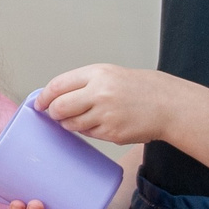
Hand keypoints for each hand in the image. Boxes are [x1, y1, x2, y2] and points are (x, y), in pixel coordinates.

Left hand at [38, 65, 180, 145]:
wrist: (168, 105)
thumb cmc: (139, 88)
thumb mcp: (110, 74)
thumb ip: (82, 83)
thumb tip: (54, 97)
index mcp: (98, 74)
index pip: (58, 86)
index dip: (44, 97)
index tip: (40, 103)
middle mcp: (100, 93)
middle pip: (59, 108)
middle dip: (54, 113)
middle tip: (57, 114)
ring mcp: (106, 115)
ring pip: (71, 125)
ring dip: (70, 123)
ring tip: (84, 117)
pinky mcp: (111, 133)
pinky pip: (88, 134)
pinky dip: (88, 130)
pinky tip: (101, 123)